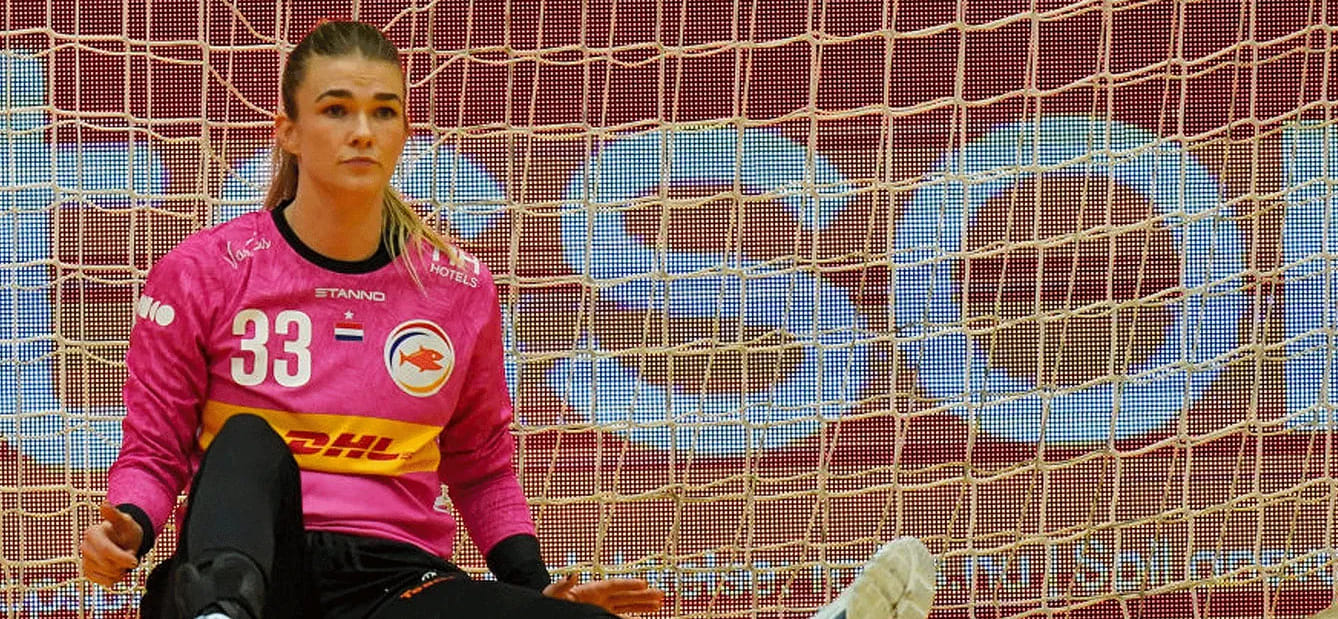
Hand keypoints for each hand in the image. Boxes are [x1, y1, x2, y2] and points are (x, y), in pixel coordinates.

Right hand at [80, 501, 143, 587]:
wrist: (124, 541)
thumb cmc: (126, 530)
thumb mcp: (125, 521)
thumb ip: (114, 515)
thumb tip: (104, 503)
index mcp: (92, 533)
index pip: (106, 550)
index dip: (122, 558)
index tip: (135, 561)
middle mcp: (85, 547)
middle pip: (107, 565)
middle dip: (123, 563)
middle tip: (130, 555)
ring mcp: (85, 561)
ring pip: (107, 575)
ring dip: (121, 571)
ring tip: (123, 560)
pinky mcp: (88, 572)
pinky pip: (105, 582)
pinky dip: (115, 579)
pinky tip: (118, 569)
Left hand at [543, 573, 664, 615]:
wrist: (545, 610)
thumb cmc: (548, 601)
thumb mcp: (553, 594)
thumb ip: (562, 586)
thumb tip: (572, 574)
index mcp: (591, 589)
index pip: (614, 585)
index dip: (628, 584)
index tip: (643, 584)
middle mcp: (600, 597)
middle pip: (626, 595)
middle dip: (643, 595)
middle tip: (661, 594)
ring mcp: (602, 607)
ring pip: (627, 605)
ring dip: (643, 605)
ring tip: (659, 603)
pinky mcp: (600, 615)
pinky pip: (620, 615)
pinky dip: (632, 616)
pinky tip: (645, 616)